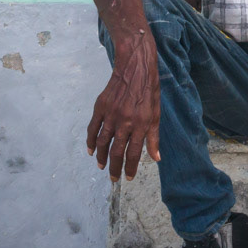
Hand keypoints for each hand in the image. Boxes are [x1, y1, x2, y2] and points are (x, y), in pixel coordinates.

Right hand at [86, 30, 161, 181]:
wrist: (135, 68)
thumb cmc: (149, 91)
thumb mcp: (156, 114)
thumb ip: (154, 137)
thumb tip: (156, 158)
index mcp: (140, 124)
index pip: (133, 153)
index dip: (129, 168)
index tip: (127, 178)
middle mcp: (124, 122)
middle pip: (116, 151)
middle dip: (114, 168)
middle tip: (113, 178)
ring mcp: (110, 115)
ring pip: (102, 142)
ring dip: (101, 157)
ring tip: (102, 166)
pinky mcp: (100, 107)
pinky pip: (92, 128)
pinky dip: (90, 141)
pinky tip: (91, 150)